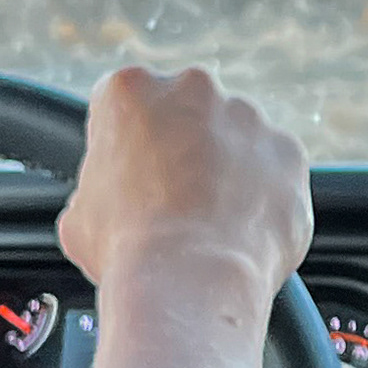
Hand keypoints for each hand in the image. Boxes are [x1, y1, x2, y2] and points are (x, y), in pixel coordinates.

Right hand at [55, 67, 311, 309]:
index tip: (135, 180)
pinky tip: (243, 231)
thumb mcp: (79, 215)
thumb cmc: (127, 247)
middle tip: (174, 202)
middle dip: (183, 149)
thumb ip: (99, 188)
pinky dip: (266, 196)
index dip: (129, 149)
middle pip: (187, 115)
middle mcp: (194, 88)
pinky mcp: (289, 152)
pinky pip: (275, 172)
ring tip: (211, 224)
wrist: (190, 279)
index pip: (128, 107)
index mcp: (130, 90)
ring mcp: (248, 117)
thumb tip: (107, 203)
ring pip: (236, 141)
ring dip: (228, 171)